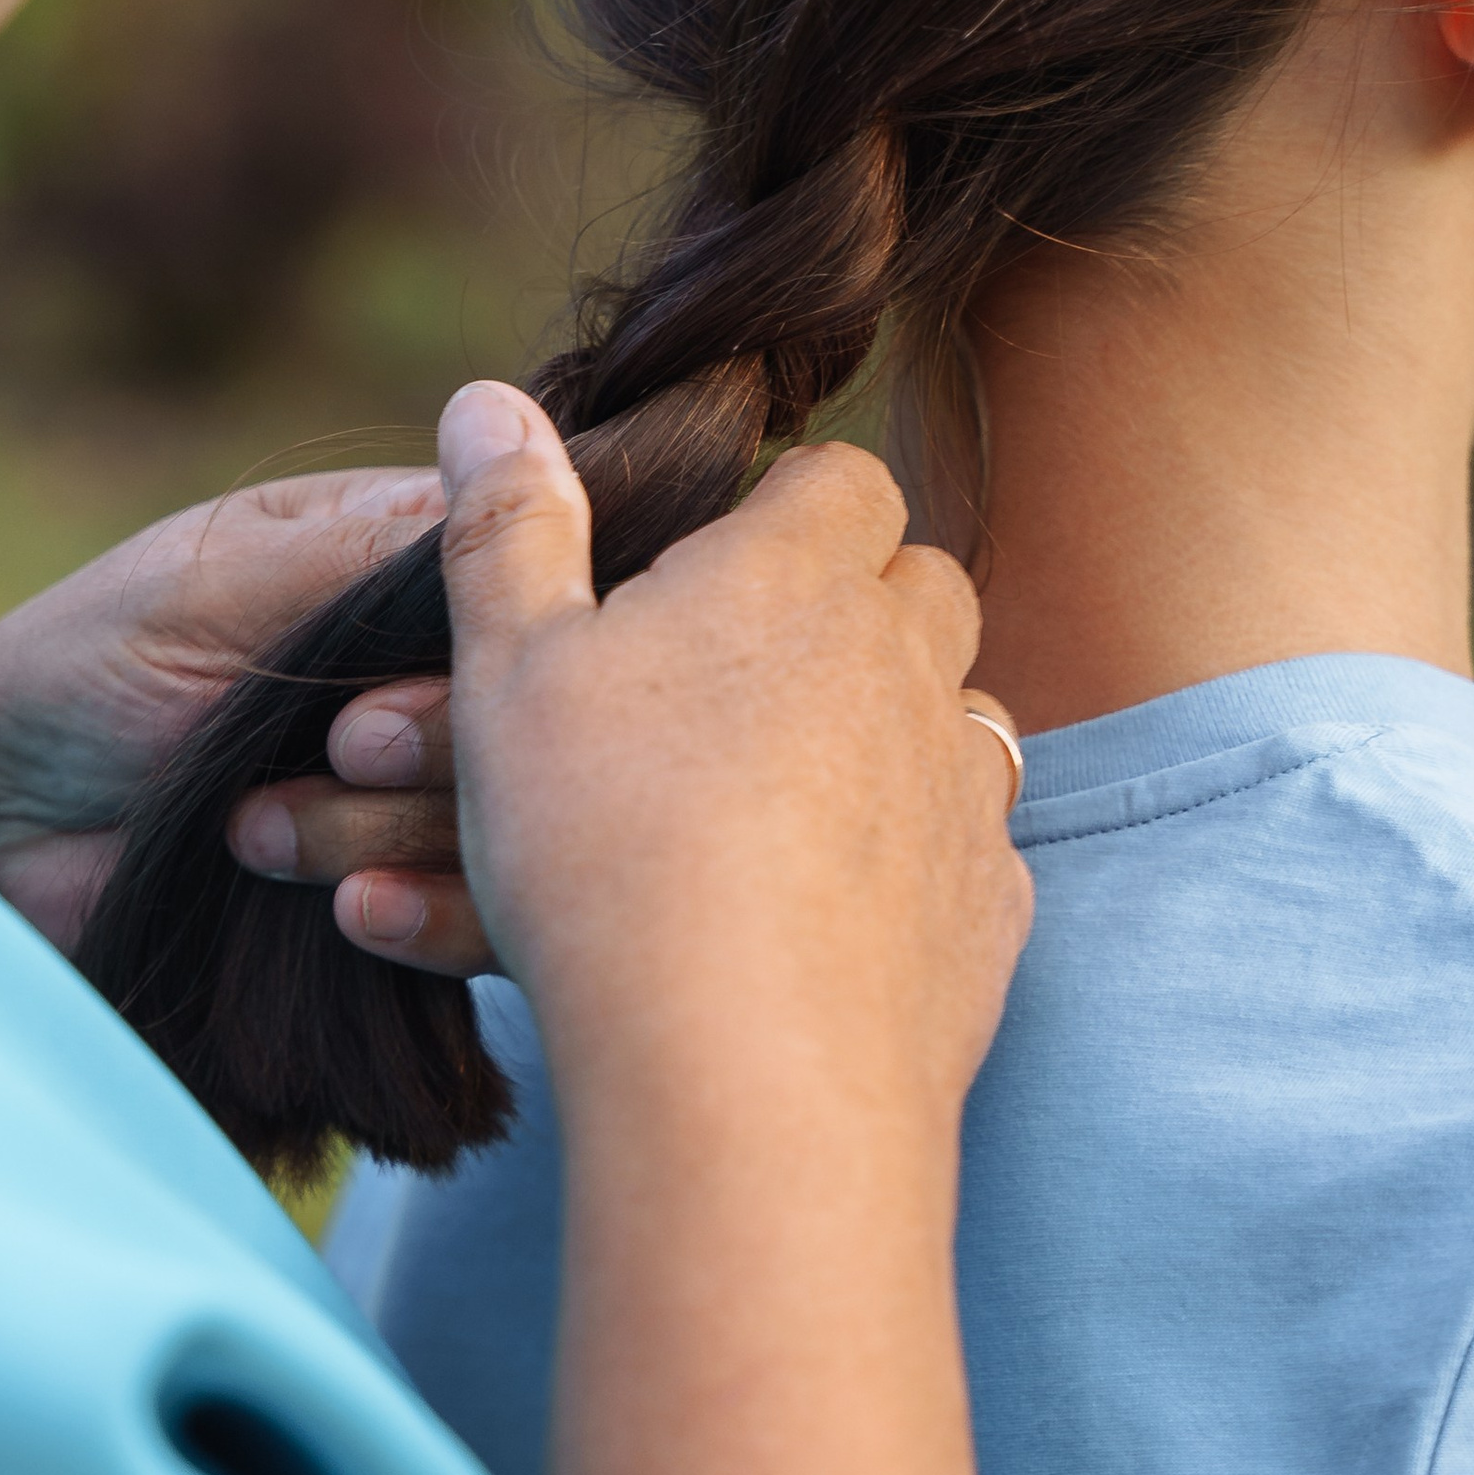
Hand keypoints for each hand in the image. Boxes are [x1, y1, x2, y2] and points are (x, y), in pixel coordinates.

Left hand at [0, 468, 488, 965]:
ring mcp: (417, 786)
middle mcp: (426, 666)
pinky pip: (478, 915)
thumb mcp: (211, 587)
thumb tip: (522, 494)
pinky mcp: (401, 890)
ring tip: (261, 829)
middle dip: (438, 734)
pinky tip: (338, 910)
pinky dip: (418, 916)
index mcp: (391, 554)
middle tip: (339, 743)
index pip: (529, 562)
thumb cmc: (74, 674)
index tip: (418, 657)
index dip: (511, 613)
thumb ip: (366, 552)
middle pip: (536, 700)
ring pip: (512, 812)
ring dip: (386, 827)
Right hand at [435, 382, 1029, 1111]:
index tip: (714, 561)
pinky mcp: (989, 913)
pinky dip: (909, 870)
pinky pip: (969, 855)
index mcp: (797, 575)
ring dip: (889, 737)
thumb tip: (484, 396)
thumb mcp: (509, 673)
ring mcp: (966, 790)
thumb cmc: (605, 850)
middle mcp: (910, 663)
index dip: (784, 506)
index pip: (841, 478)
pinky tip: (824, 920)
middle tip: (740, 680)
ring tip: (777, 803)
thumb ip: (505, 528)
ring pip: (961, 716)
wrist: (740, 1078)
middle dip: (853, 610)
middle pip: (921, 585)